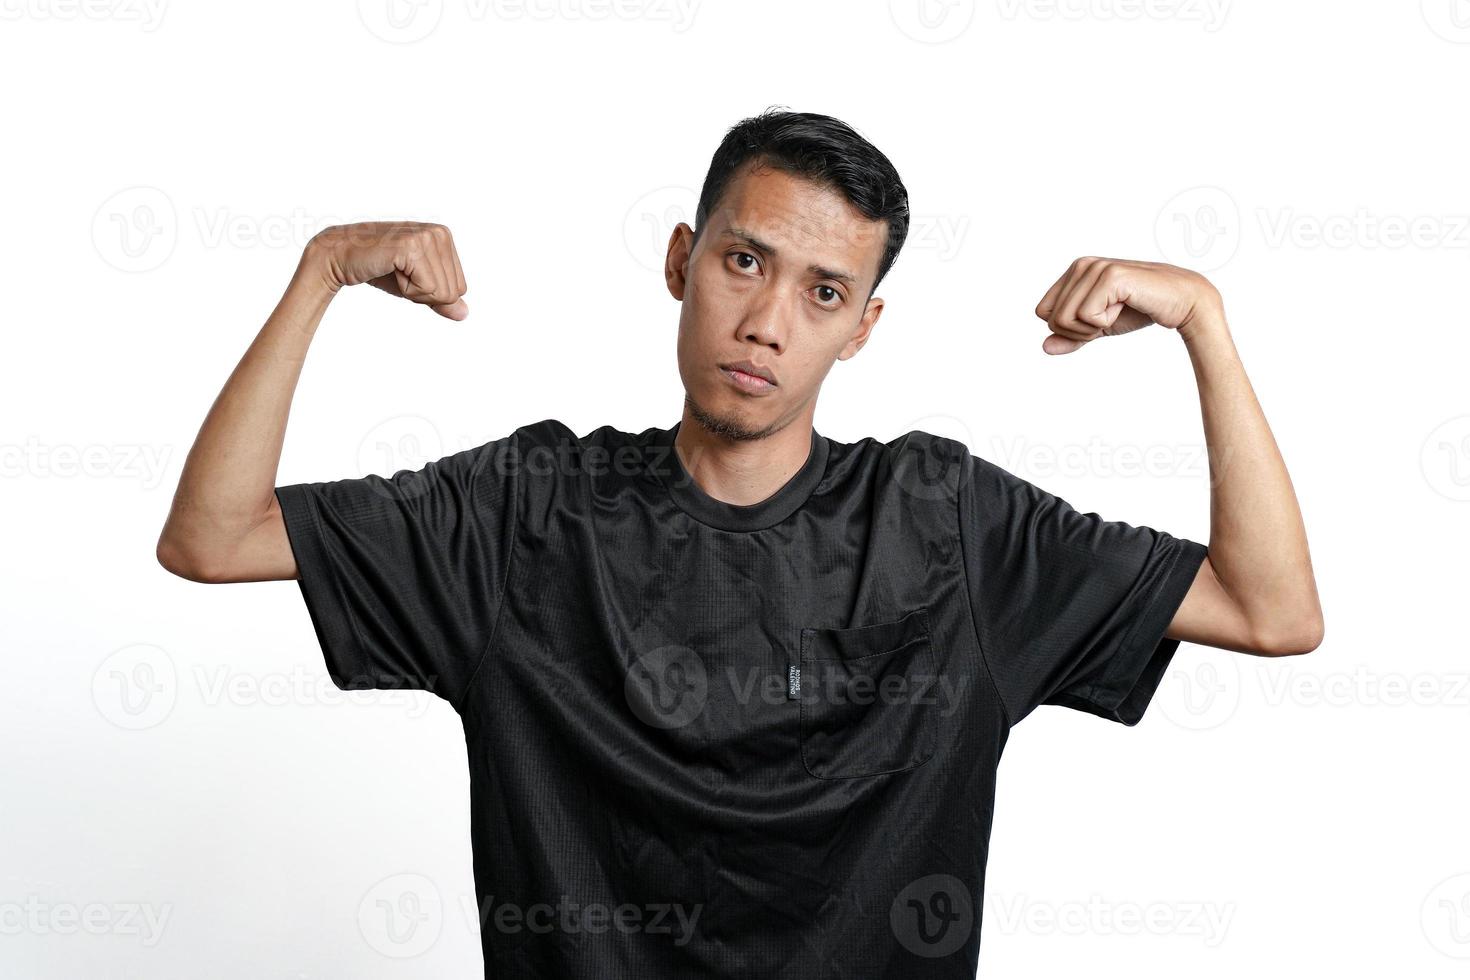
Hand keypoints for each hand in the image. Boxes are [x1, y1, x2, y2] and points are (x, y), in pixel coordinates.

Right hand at [304, 221, 468, 319]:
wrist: (340, 258)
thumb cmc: (378, 270)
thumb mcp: (416, 287)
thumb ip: (441, 299)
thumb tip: (464, 314)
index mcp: (444, 237)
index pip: (459, 288)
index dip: (431, 293)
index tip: (407, 275)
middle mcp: (440, 233)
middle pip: (453, 292)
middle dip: (424, 294)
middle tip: (398, 273)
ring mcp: (427, 237)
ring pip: (442, 293)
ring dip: (413, 291)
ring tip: (393, 270)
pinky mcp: (412, 247)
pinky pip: (427, 290)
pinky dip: (406, 290)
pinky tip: (390, 269)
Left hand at [1033, 256, 1221, 353]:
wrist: (1180, 304)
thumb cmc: (1139, 311)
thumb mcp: (1098, 328)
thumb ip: (1071, 336)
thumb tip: (1044, 347)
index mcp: (1074, 272)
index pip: (1043, 313)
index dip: (1068, 328)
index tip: (1097, 319)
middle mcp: (1081, 264)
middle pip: (1051, 319)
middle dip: (1080, 331)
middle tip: (1111, 316)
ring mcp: (1095, 267)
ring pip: (1064, 319)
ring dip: (1092, 328)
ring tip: (1118, 310)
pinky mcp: (1110, 276)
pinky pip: (1086, 316)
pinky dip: (1106, 322)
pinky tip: (1126, 306)